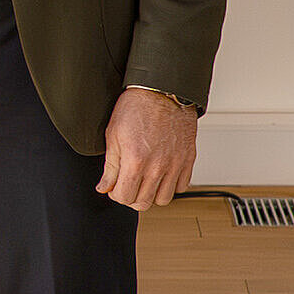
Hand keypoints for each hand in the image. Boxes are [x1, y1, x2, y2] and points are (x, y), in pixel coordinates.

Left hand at [98, 87, 197, 209]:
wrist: (162, 91)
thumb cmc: (137, 107)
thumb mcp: (113, 135)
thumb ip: (110, 166)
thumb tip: (104, 187)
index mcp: (136, 161)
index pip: (124, 197)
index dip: (115, 194)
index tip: (114, 187)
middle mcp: (157, 166)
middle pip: (143, 203)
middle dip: (131, 196)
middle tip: (128, 184)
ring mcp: (175, 164)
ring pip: (163, 199)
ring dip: (152, 193)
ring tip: (145, 180)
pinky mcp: (188, 159)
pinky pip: (182, 186)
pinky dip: (171, 185)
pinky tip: (161, 174)